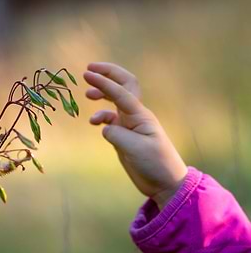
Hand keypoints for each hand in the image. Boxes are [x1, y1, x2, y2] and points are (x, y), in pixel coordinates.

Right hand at [84, 62, 187, 208]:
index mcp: (140, 115)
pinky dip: (100, 117)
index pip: (120, 92)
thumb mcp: (134, 149)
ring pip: (115, 101)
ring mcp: (129, 124)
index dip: (103, 82)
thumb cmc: (155, 164)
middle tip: (89, 70)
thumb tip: (104, 126)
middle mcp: (135, 115)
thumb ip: (116, 134)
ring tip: (87, 94)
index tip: (87, 74)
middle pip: (123, 86)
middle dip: (108, 74)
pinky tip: (93, 122)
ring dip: (103, 93)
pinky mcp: (124, 136)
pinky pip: (110, 119)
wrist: (165, 182)